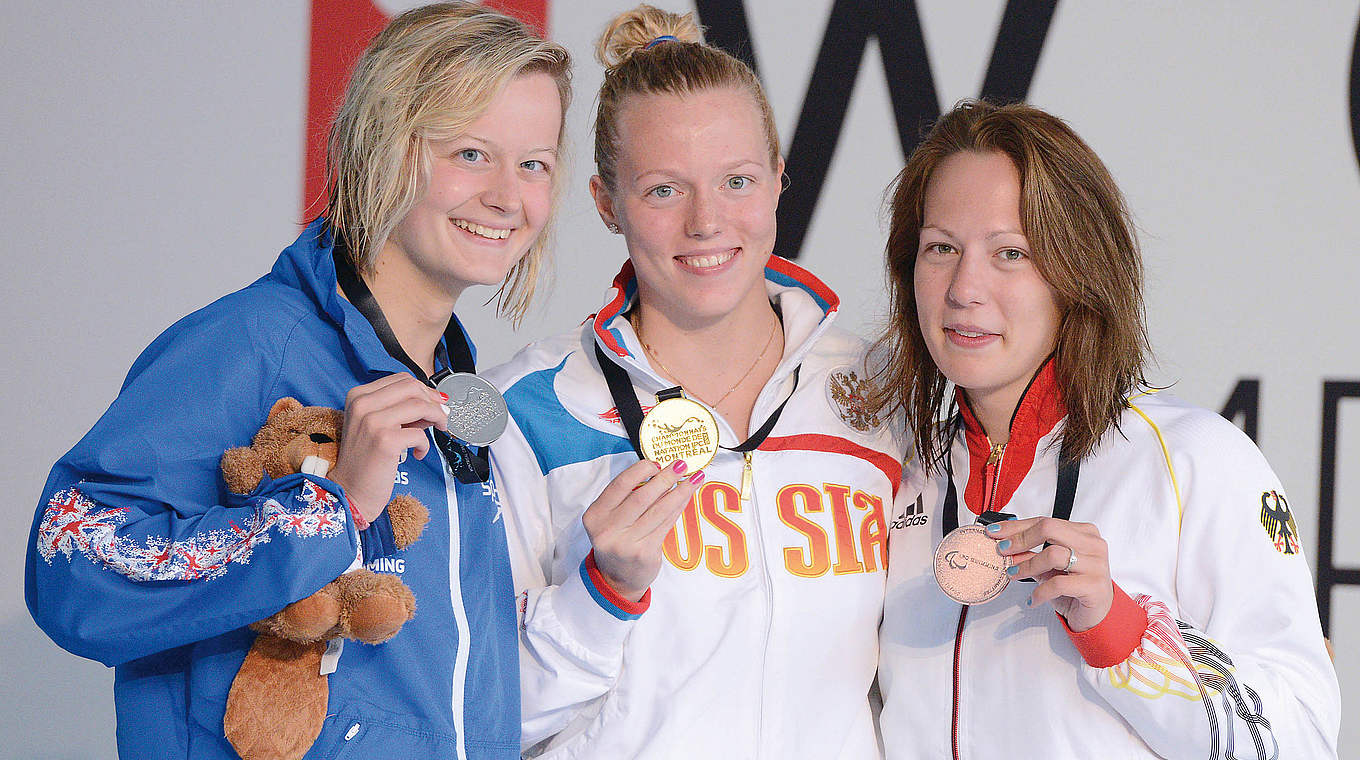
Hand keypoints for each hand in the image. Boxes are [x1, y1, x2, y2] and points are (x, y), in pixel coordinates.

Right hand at [328, 374, 447, 523]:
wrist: (349, 490)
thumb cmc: (365, 459)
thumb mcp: (376, 425)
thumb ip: (400, 409)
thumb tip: (435, 401)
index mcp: (358, 396)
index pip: (400, 379)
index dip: (423, 389)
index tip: (434, 402)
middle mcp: (362, 405)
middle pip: (412, 387)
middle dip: (433, 400)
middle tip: (441, 416)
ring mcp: (373, 422)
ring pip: (419, 405)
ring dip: (437, 417)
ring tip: (437, 429)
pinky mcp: (385, 441)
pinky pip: (420, 433)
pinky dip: (425, 444)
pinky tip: (418, 453)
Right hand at [582, 459, 704, 601]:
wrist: (616, 580)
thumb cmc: (617, 540)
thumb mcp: (611, 519)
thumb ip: (627, 497)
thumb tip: (659, 470)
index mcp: (596, 515)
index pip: (620, 485)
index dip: (640, 471)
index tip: (657, 463)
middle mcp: (608, 530)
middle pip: (642, 497)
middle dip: (665, 478)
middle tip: (681, 465)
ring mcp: (626, 544)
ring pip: (659, 510)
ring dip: (679, 491)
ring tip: (694, 478)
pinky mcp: (645, 554)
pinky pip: (666, 524)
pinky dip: (678, 507)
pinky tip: (687, 497)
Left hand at [988, 516, 1112, 631]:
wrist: (1097, 614)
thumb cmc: (1074, 587)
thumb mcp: (1048, 568)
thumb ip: (1030, 554)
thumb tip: (1005, 547)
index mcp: (1083, 532)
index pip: (1044, 521)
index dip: (1016, 526)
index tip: (995, 532)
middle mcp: (1092, 544)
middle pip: (1049, 529)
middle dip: (1021, 539)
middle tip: (1003, 551)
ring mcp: (1096, 564)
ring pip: (1053, 554)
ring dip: (1027, 565)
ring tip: (1013, 574)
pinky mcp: (1094, 585)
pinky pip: (1059, 584)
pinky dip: (1040, 592)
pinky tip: (1033, 599)